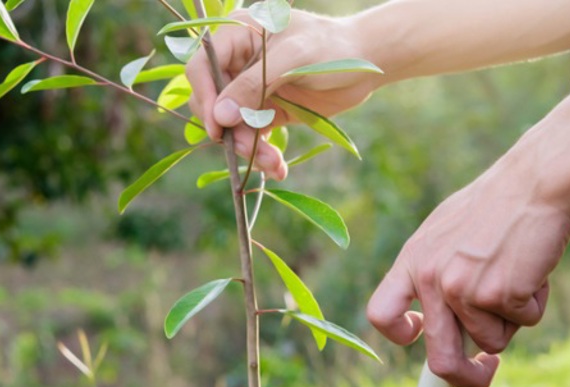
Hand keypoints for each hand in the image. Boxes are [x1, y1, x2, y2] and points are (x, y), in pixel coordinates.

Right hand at [184, 10, 382, 179]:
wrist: (367, 64)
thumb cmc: (332, 48)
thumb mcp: (293, 59)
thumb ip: (254, 84)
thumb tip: (220, 116)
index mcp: (238, 36)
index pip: (202, 67)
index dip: (205, 96)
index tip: (217, 127)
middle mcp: (239, 63)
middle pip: (213, 102)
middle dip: (230, 130)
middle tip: (249, 150)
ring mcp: (252, 89)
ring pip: (233, 126)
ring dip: (248, 148)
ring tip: (274, 164)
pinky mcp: (267, 111)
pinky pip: (253, 136)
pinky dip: (262, 154)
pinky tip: (278, 168)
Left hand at [366, 157, 569, 386]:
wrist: (537, 181)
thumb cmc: (498, 205)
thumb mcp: (447, 232)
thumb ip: (437, 272)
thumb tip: (439, 323)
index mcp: (413, 261)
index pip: (382, 314)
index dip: (400, 335)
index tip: (420, 337)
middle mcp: (432, 279)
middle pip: (440, 359)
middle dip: (465, 379)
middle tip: (485, 373)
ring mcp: (465, 289)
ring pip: (493, 340)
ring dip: (512, 318)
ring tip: (520, 272)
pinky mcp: (502, 295)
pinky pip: (525, 322)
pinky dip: (535, 303)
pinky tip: (535, 267)